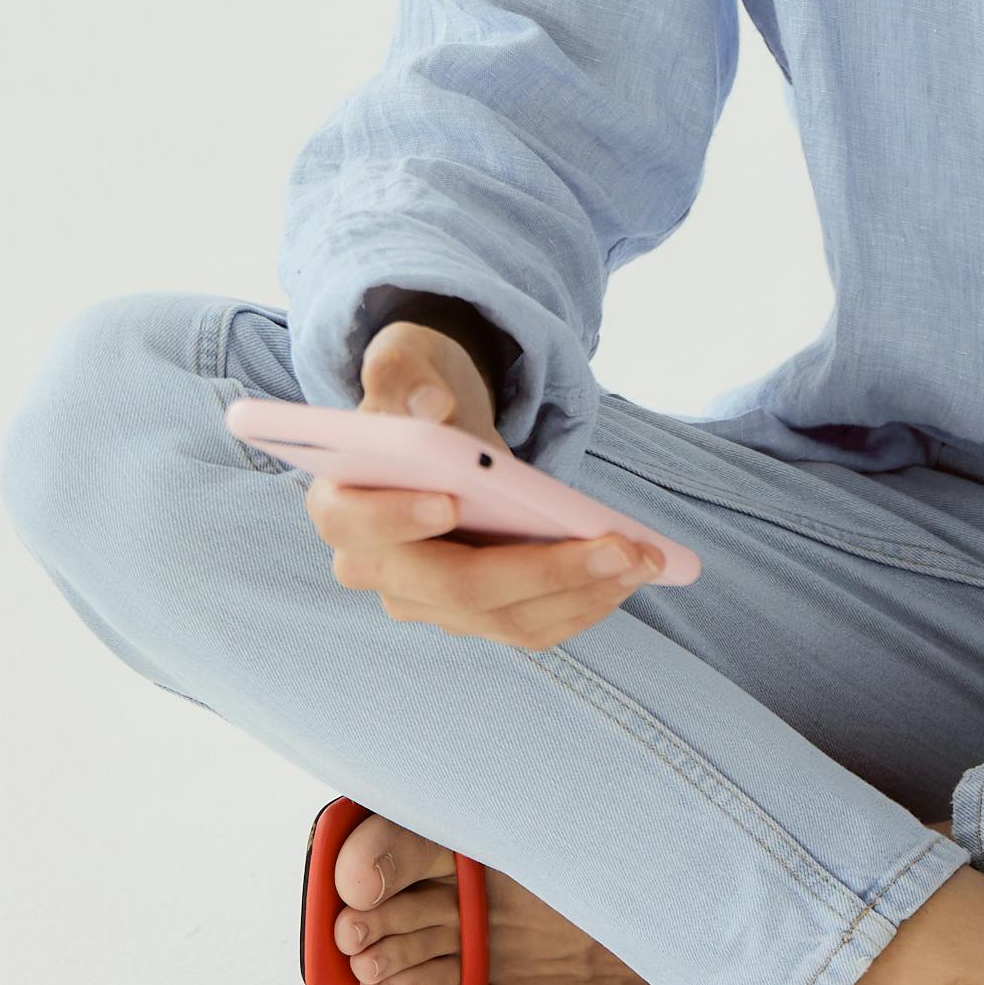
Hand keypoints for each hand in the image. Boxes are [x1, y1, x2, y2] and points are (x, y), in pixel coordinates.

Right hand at [301, 318, 663, 648]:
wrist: (445, 422)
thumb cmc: (421, 390)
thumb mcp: (406, 360)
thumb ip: (399, 373)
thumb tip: (426, 404)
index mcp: (341, 504)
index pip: (354, 525)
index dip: (396, 519)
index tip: (449, 502)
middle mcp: (375, 567)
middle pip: (454, 587)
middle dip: (542, 571)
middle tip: (618, 547)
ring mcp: (425, 600)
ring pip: (503, 618)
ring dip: (580, 593)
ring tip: (642, 558)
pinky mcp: (472, 613)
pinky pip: (528, 624)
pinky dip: (582, 604)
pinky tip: (630, 572)